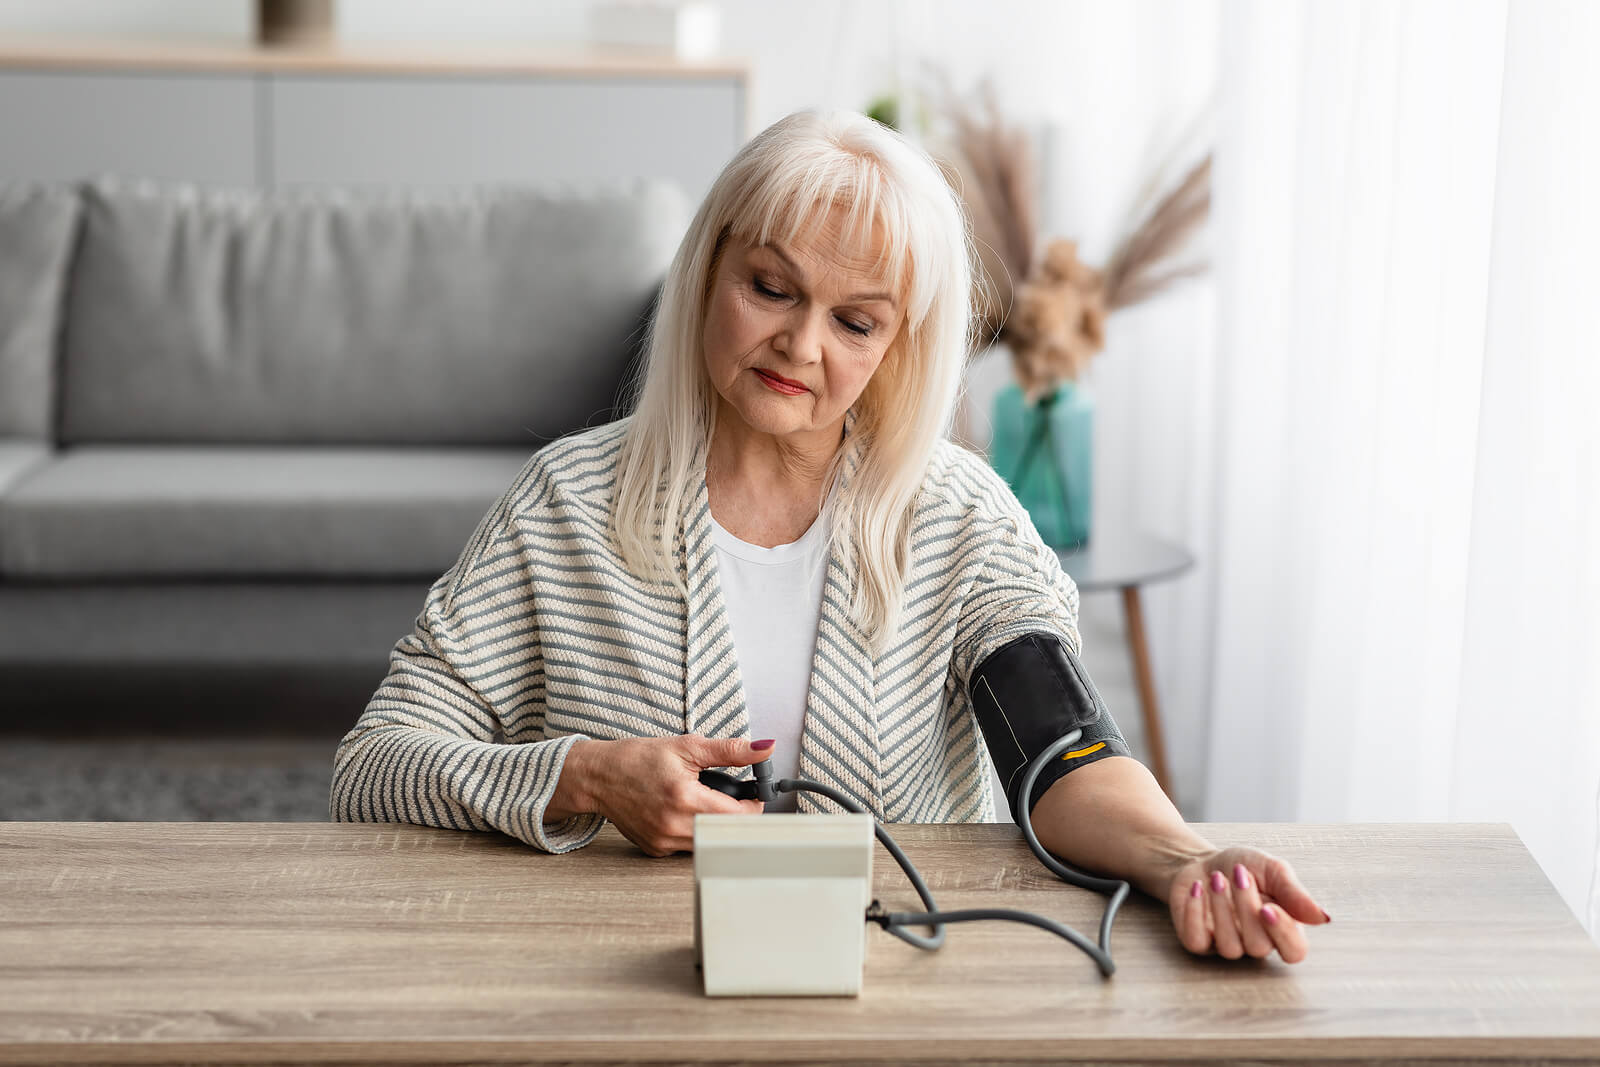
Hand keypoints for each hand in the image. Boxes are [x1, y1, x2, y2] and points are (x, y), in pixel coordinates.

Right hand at [559, 734, 769, 856]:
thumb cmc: (638, 759)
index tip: (753, 794)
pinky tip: (686, 815)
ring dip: (715, 826)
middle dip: (736, 815)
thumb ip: (730, 750)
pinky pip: (688, 847)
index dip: (753, 805)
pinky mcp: (656, 850)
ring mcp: (664, 842)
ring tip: (706, 803)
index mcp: (684, 798)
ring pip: (709, 843)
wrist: (599, 776)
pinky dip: (695, 832)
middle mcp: (674, 826)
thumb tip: (764, 750)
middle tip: (732, 798)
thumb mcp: (687, 747)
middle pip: (725, 833)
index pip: (738, 816)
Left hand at [1166, 846, 1328, 962]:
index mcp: (1282, 929)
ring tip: (1216, 878)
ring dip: (1221, 908)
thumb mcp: (1273, 870)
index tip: (1267, 906)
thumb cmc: (1243, 868)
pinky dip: (1195, 913)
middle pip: (1259, 946)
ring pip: (1229, 946)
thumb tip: (1324, 918)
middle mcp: (1256, 943)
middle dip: (1246, 907)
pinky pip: (1197, 942)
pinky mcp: (1198, 942)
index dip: (1283, 934)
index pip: (1294, 951)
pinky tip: (1198, 888)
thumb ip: (1295, 893)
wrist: (1203, 860)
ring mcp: (1226, 945)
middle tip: (1240, 875)